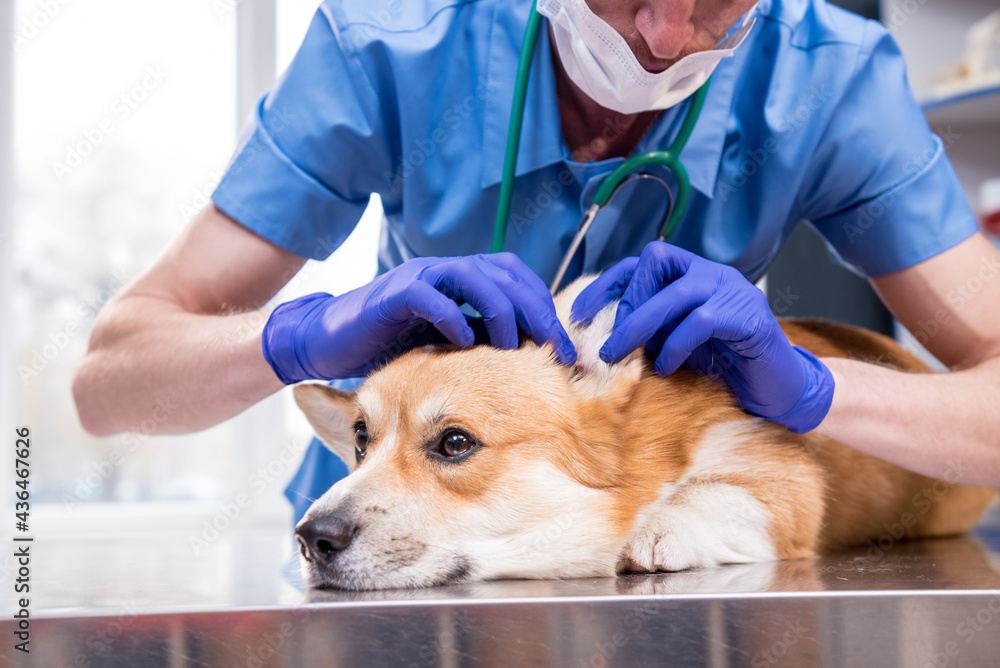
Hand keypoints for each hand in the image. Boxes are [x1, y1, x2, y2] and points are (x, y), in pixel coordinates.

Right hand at [262, 252, 576, 381]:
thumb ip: (481, 340)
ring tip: (513, 345)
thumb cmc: (392, 344)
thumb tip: (530, 364)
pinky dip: (451, 316)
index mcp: (465, 280)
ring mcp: (420, 277)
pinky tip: (463, 341)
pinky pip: (429, 295)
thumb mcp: (447, 344)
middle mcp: (447, 272)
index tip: (565, 346)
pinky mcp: (394, 294)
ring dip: (500, 310)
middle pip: (505, 275)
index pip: (518, 277)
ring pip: (473, 276)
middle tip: (554, 348)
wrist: (333, 341)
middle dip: (536, 310)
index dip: (545, 306)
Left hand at [571, 242, 833, 432]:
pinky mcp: (748, 316)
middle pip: (656, 261)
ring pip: (675, 292)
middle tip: (610, 345)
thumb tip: (603, 338)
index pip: (643, 261)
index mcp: (693, 275)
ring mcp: (733, 290)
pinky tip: (666, 367)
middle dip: (625, 303)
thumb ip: (650, 331)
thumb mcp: (677, 344)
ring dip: (638, 325)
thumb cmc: (726, 368)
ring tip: (617, 355)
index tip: (578, 314)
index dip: (608, 283)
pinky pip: (700, 321)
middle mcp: (712, 273)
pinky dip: (675, 344)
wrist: (779, 390)